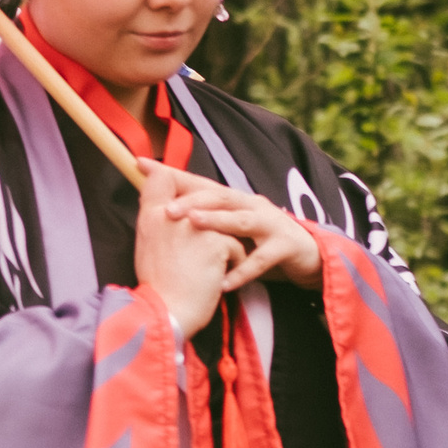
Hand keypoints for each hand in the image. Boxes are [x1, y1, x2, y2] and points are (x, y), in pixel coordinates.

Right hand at [135, 165, 240, 338]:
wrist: (168, 315)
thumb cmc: (158, 289)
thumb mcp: (146, 248)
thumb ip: (155, 222)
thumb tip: (163, 206)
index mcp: (151, 216)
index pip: (162, 179)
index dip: (165, 173)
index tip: (154, 168)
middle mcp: (172, 214)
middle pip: (196, 195)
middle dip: (207, 209)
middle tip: (210, 228)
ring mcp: (197, 226)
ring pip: (222, 223)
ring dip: (224, 242)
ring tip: (217, 262)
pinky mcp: (218, 243)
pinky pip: (236, 246)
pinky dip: (235, 265)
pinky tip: (222, 282)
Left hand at [163, 179, 323, 298]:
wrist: (308, 257)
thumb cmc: (262, 243)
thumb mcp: (232, 228)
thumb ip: (206, 220)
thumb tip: (164, 211)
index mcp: (234, 200)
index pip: (199, 183)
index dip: (171, 174)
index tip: (139, 164)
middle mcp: (251, 205)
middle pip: (218, 197)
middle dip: (191, 200)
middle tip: (166, 210)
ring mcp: (270, 224)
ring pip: (240, 220)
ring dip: (216, 222)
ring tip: (193, 225)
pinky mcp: (285, 247)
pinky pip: (261, 261)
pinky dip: (243, 272)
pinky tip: (225, 283)